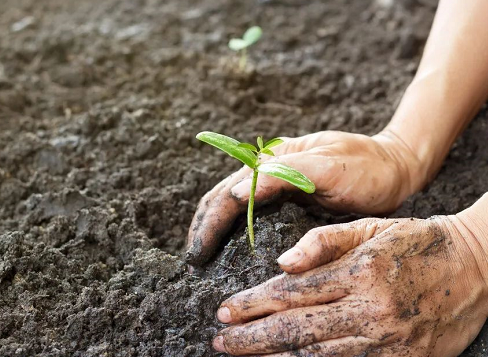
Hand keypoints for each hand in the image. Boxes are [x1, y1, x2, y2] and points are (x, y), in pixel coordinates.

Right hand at [186, 130, 426, 264]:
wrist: (394, 166)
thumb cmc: (367, 166)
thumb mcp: (329, 166)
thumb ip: (284, 173)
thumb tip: (235, 193)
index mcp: (274, 159)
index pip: (229, 192)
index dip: (209, 223)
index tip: (197, 253)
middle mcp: (269, 168)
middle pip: (223, 197)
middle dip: (204, 227)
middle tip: (192, 261)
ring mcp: (277, 182)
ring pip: (232, 204)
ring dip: (213, 228)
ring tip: (201, 254)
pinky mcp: (287, 195)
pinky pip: (251, 212)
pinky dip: (233, 228)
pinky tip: (228, 245)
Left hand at [212, 195, 487, 355]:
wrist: (476, 268)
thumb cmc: (416, 241)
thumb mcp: (371, 228)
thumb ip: (324, 242)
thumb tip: (282, 263)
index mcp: (360, 272)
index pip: (292, 292)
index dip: (253, 304)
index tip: (224, 311)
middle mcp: (371, 310)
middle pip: (296, 329)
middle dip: (252, 338)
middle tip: (220, 342)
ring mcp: (387, 341)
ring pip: (316, 356)